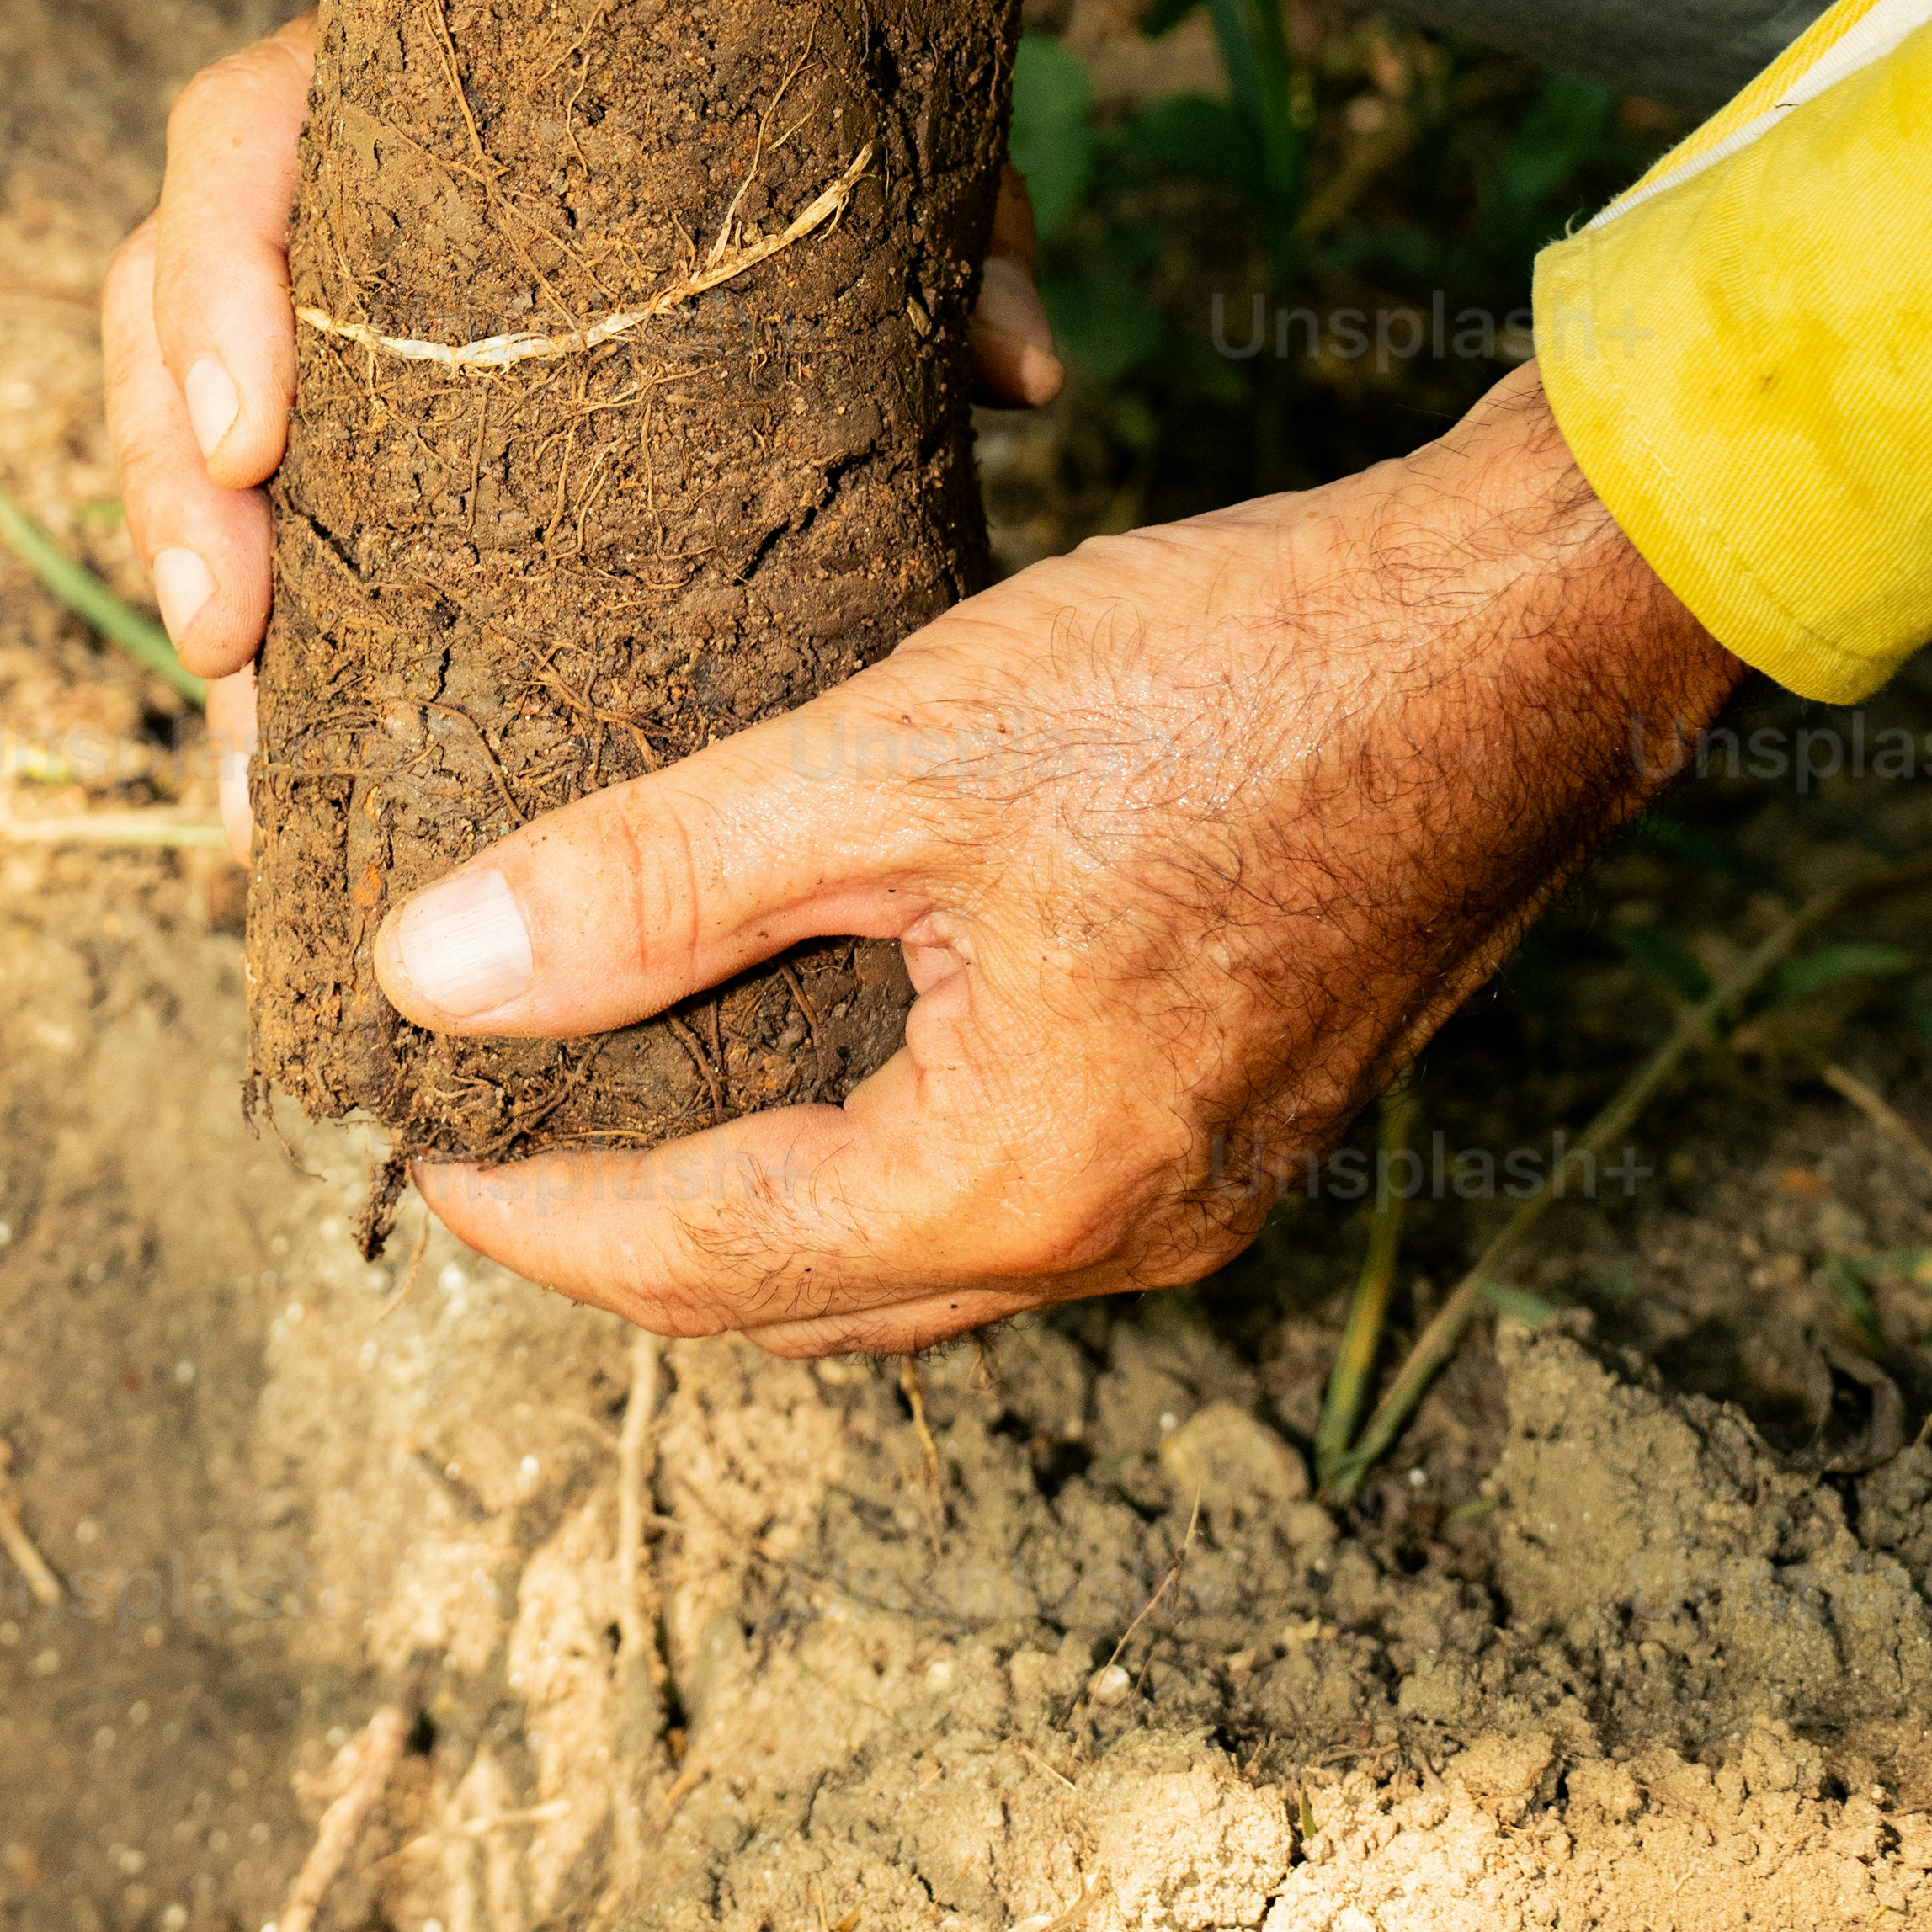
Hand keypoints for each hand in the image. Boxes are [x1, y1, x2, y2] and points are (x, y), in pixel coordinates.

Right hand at [100, 9, 1065, 830]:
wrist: (797, 123)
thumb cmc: (810, 127)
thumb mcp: (873, 164)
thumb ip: (947, 237)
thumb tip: (1021, 370)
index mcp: (414, 77)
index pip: (242, 134)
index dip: (218, 275)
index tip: (257, 432)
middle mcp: (337, 185)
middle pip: (168, 300)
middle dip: (168, 475)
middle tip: (227, 636)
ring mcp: (323, 310)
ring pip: (180, 421)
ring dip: (192, 576)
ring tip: (247, 737)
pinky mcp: (345, 425)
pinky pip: (257, 519)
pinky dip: (267, 641)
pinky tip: (286, 774)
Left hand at [380, 370, 1741, 1353]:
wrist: (1523, 634)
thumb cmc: (1236, 676)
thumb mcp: (899, 756)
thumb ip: (656, 877)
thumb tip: (436, 971)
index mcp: (1020, 1187)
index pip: (700, 1260)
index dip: (527, 1204)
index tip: (408, 1127)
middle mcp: (1118, 1234)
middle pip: (801, 1297)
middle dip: (631, 1230)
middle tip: (492, 1116)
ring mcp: (1202, 1183)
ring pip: (911, 1251)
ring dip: (760, 1190)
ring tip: (627, 1066)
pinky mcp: (1248, 1105)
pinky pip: (1011, 1181)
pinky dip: (883, 1133)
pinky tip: (824, 1011)